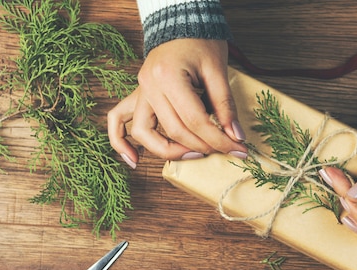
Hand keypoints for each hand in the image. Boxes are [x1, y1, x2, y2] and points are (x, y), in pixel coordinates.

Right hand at [107, 38, 247, 167]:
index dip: (219, 139)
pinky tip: (134, 160)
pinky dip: (121, 141)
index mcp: (169, 77)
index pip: (195, 120)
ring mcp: (140, 90)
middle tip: (225, 150)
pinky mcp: (137, 93)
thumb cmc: (200, 41)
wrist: (181, 22)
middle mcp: (149, 86)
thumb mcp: (218, 70)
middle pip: (174, 130)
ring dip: (169, 151)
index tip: (238, 149)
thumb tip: (236, 136)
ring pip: (144, 133)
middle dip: (203, 146)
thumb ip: (225, 105)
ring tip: (195, 156)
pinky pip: (118, 120)